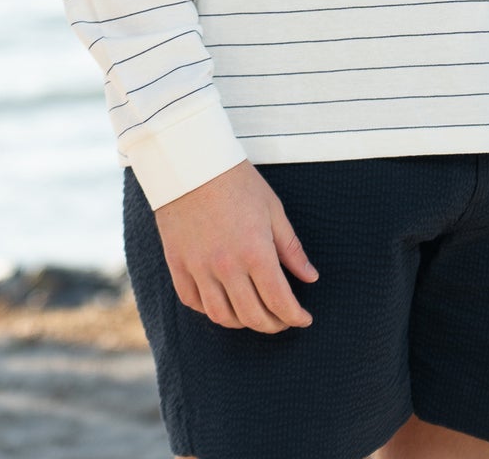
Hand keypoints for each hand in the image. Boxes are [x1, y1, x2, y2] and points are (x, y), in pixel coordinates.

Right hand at [152, 159, 319, 331]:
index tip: (303, 318)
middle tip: (283, 319)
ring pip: (222, 316)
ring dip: (243, 323)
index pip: (279, 300)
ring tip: (255, 314)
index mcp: (255, 251)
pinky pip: (193, 302)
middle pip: (252, 316)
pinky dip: (210, 310)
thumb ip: (291, 248)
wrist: (192, 163)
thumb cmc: (236, 181)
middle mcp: (227, 266)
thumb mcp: (273, 209)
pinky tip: (223, 302)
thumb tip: (310, 277)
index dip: (295, 316)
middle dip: (273, 324)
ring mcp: (199, 268)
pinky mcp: (178, 265)